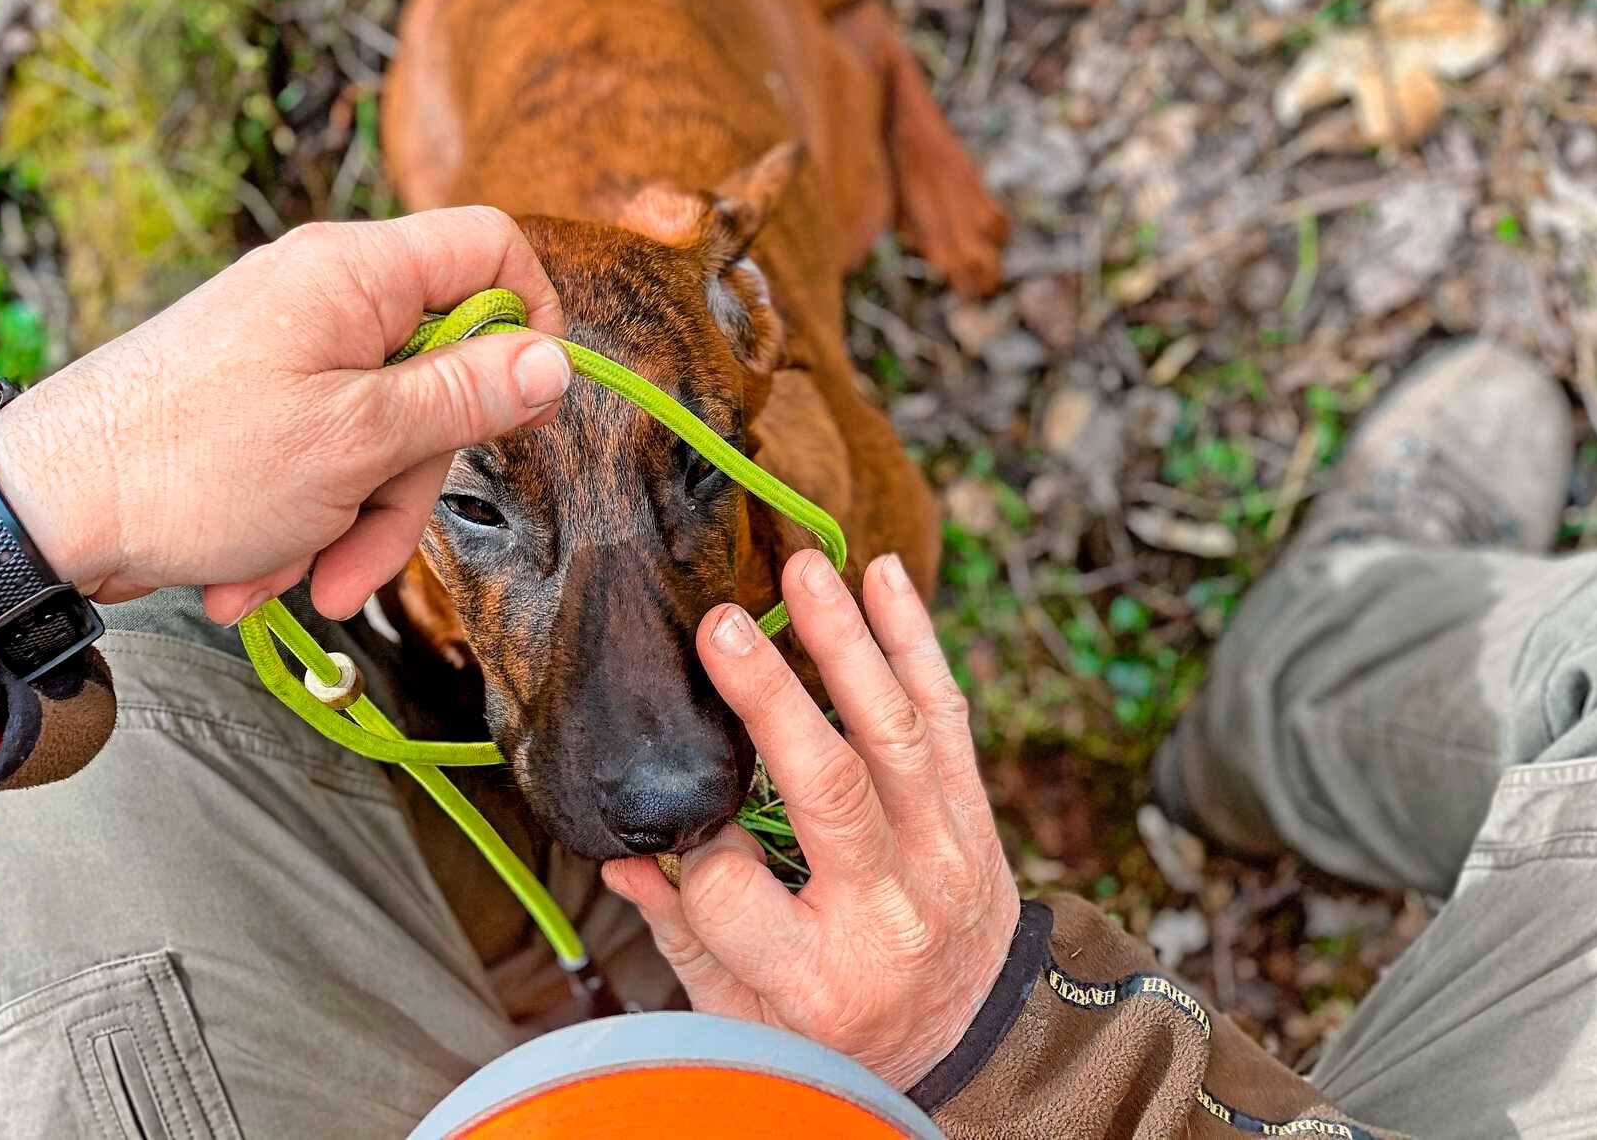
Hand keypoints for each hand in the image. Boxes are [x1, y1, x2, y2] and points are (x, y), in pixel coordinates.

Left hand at [0, 208, 568, 624]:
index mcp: (354, 274)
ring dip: (350, 525)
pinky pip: (323, 460)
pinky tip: (251, 575)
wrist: (42, 511)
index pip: (490, 246)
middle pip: (440, 371)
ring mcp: (289, 353)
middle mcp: (325, 298)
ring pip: (382, 434)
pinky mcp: (259, 406)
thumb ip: (463, 397)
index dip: (528, 320)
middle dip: (409, 481)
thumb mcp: (354, 442)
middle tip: (364, 549)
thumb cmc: (192, 465)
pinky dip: (301, 525)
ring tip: (294, 581)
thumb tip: (555, 360)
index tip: (521, 408)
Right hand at [603, 551, 1018, 1090]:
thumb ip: (683, 932)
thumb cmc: (841, 1024)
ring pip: (897, 732)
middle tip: (720, 626)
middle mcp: (890, 910)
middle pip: (830, 788)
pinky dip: (918, 639)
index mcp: (820, 976)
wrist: (974, 1031)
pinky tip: (886, 576)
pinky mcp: (973, 810)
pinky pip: (948, 714)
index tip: (677, 827)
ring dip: (849, 640)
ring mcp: (943, 852)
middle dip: (771, 699)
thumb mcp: (748, 1013)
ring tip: (806, 566)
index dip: (693, 848)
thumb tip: (622, 855)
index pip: (731, 886)